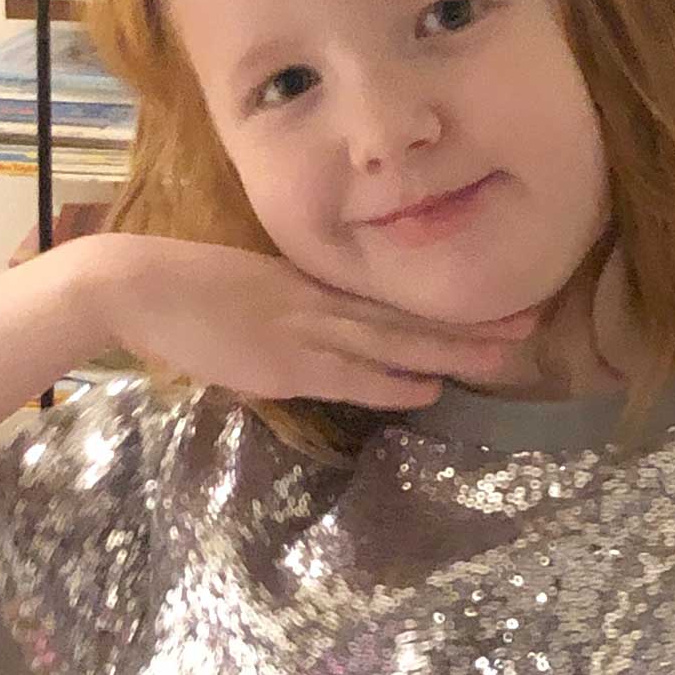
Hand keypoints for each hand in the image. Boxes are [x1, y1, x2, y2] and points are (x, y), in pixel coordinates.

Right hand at [93, 232, 538, 408]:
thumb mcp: (258, 295)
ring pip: (393, 342)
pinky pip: (347, 374)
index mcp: (318, 287)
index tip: (499, 309)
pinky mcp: (284, 361)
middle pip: (411, 318)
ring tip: (504, 355)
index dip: (449, 309)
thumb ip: (296, 317)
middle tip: (531, 324)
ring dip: (450, 350)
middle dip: (471, 325)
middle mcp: (324, 304)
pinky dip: (389, 382)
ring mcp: (307, 331)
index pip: (397, 302)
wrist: (143, 285)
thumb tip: (326, 341)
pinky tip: (429, 389)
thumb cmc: (193, 291)